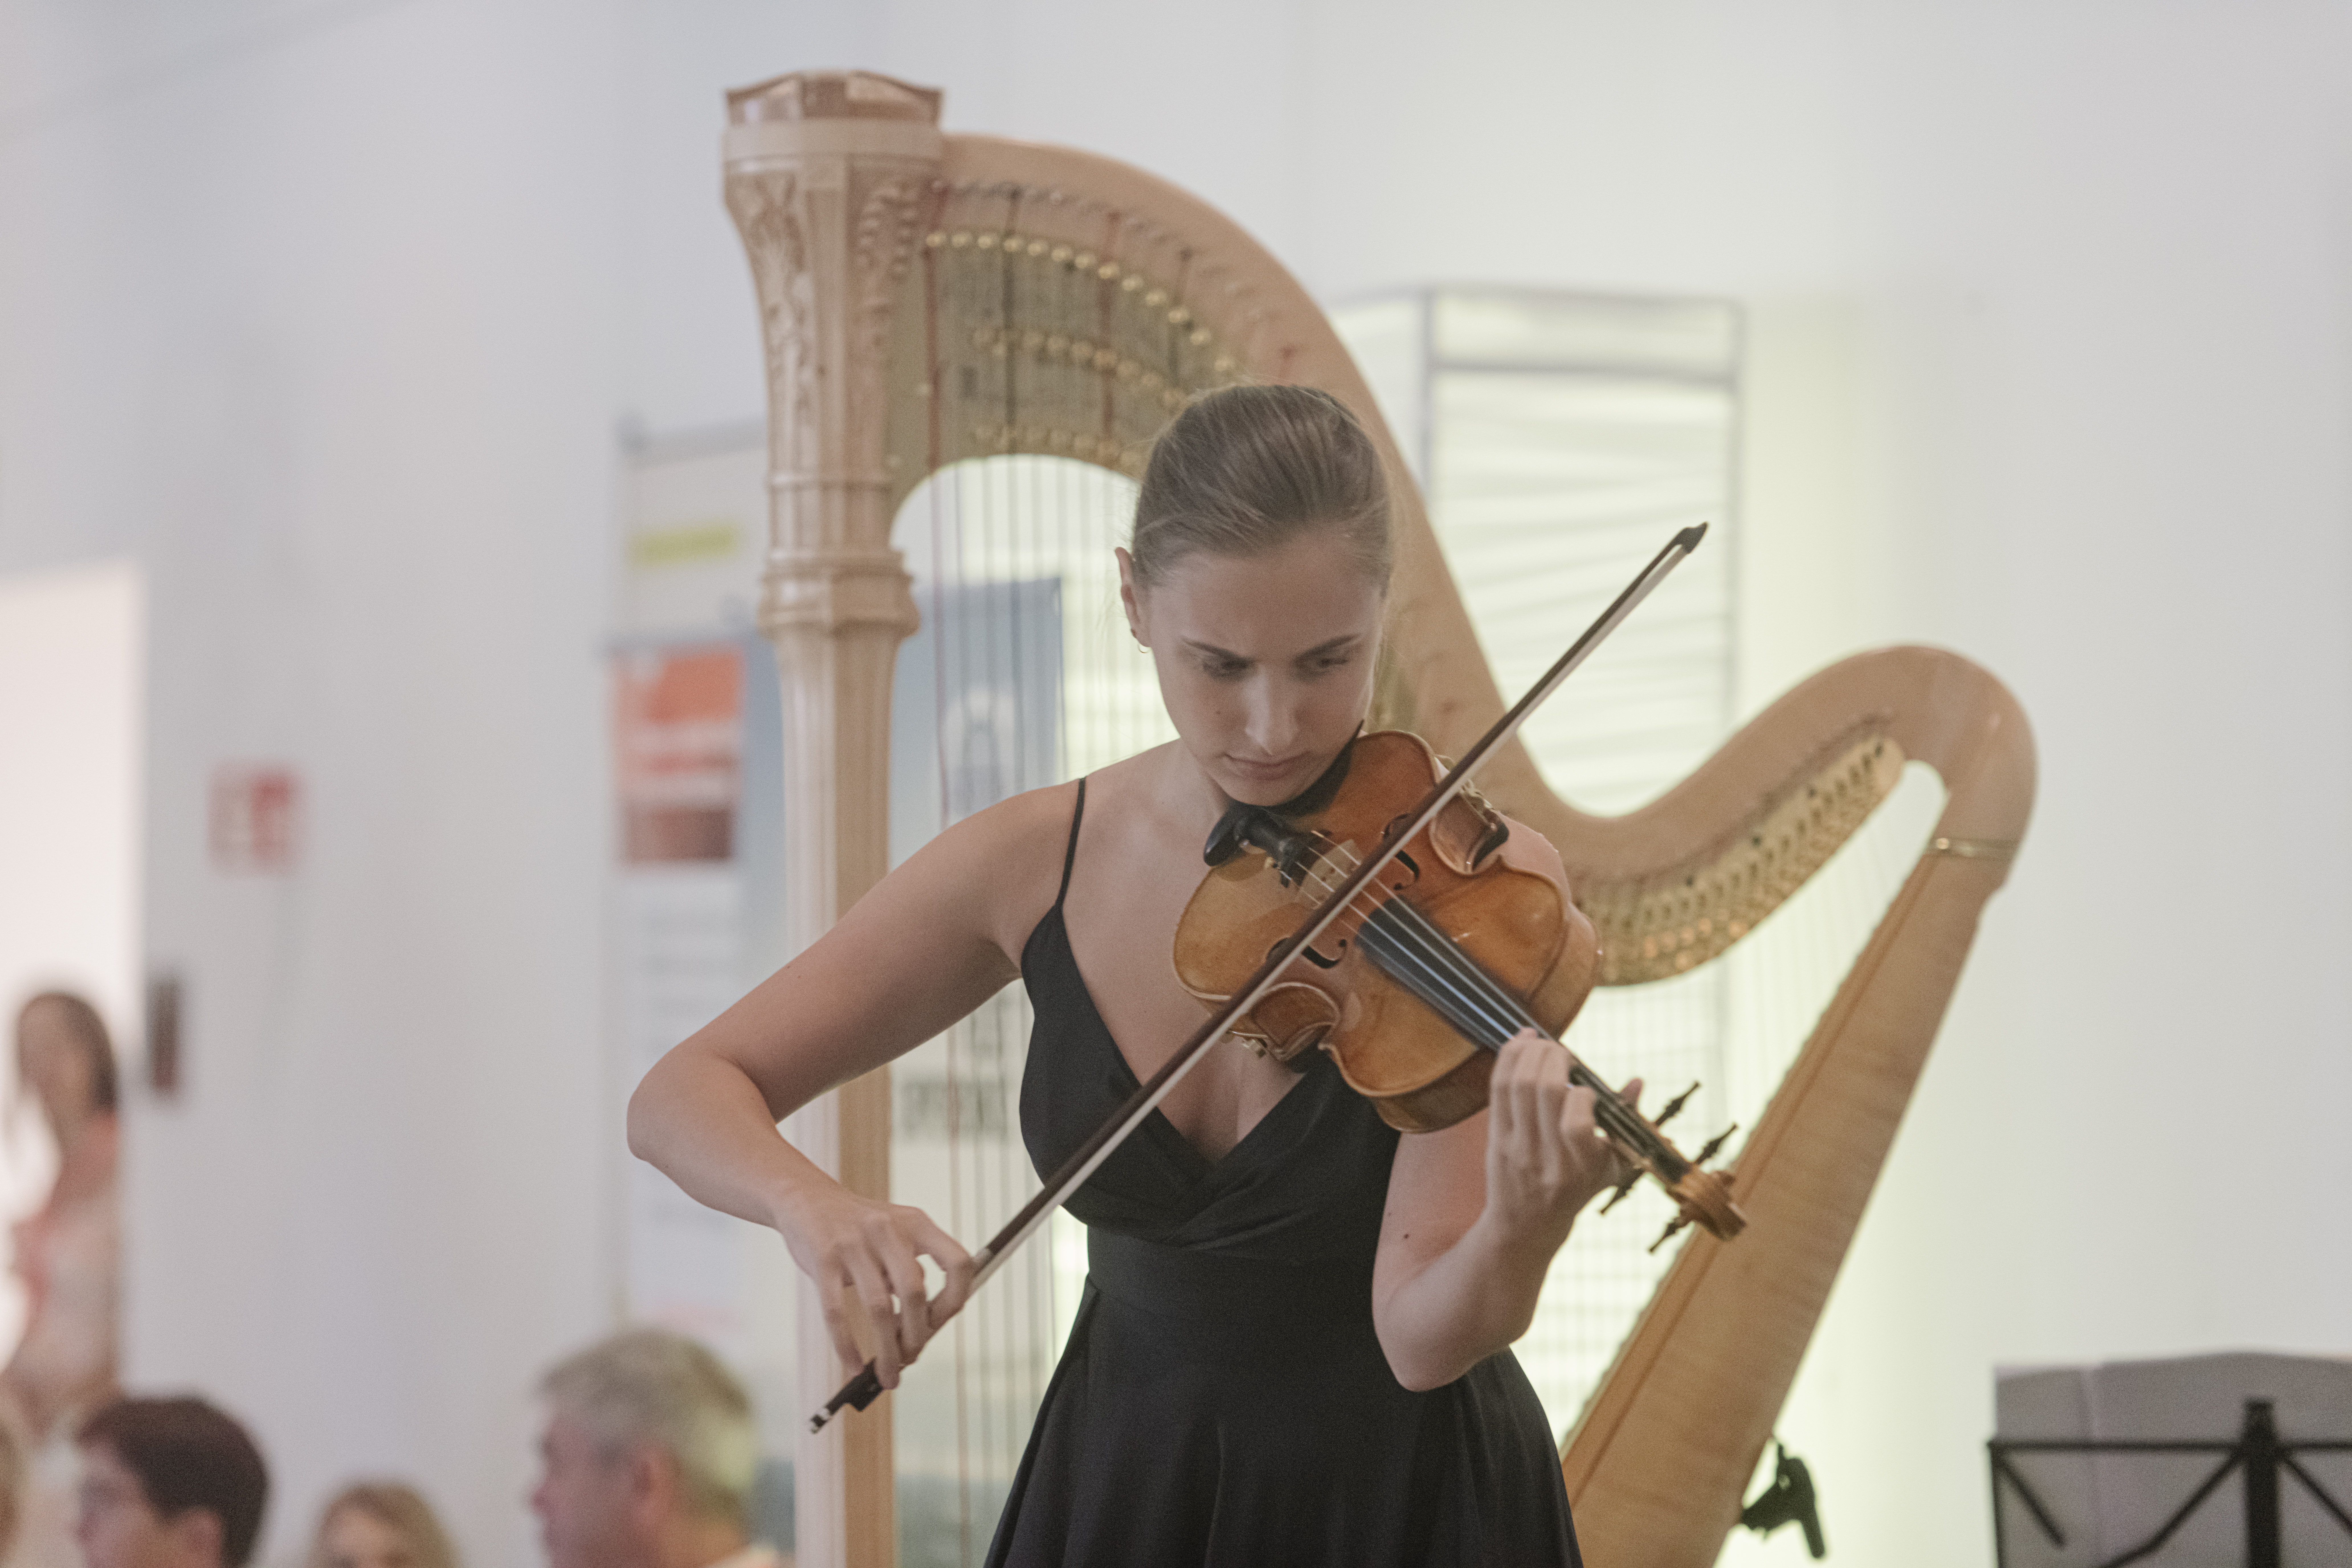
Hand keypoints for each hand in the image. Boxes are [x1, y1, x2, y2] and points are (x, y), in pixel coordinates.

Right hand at [771, 1181, 975, 1389]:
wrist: (806, 1199)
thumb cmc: (857, 1227)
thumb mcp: (896, 1234)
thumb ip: (911, 1273)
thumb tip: (922, 1332)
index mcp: (917, 1224)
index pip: (958, 1263)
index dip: (955, 1300)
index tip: (939, 1325)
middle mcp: (889, 1230)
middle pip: (916, 1293)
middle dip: (917, 1336)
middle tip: (910, 1359)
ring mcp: (854, 1243)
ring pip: (879, 1308)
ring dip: (887, 1351)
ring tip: (888, 1374)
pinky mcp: (823, 1258)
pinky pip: (837, 1313)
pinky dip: (847, 1346)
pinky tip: (854, 1365)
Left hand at [1481, 1029, 1641, 1249]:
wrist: (1526, 1226)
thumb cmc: (1577, 1192)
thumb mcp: (1611, 1168)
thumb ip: (1626, 1125)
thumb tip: (1637, 1082)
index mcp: (1582, 1168)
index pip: (1576, 1124)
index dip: (1583, 1095)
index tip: (1587, 1089)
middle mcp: (1547, 1158)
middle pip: (1544, 1092)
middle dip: (1555, 1058)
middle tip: (1563, 1051)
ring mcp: (1517, 1147)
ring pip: (1518, 1085)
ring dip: (1530, 1053)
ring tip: (1542, 1043)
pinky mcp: (1495, 1137)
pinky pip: (1498, 1088)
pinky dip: (1508, 1058)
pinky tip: (1522, 1041)